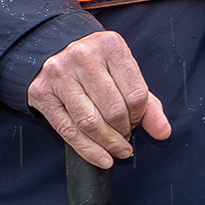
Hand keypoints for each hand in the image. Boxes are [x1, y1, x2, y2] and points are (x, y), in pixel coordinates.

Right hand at [29, 30, 170, 168]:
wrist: (54, 52)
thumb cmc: (97, 66)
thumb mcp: (126, 75)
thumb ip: (149, 103)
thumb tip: (163, 132)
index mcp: (110, 47)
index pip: (135, 93)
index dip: (140, 116)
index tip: (137, 123)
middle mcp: (82, 57)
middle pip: (113, 109)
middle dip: (123, 131)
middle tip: (126, 139)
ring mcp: (59, 74)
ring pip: (89, 122)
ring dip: (107, 143)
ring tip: (117, 150)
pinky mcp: (42, 93)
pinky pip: (68, 130)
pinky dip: (88, 149)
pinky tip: (102, 157)